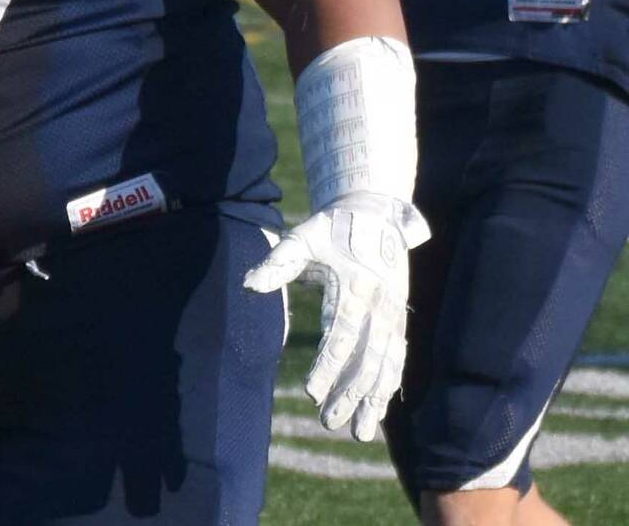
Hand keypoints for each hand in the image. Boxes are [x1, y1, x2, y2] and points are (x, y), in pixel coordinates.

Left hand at [244, 190, 427, 440]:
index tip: (311, 392)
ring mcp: (393, 315)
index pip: (340, 335)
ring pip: (386, 366)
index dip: (328, 365)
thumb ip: (278, 263)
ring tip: (359, 433)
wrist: (375, 215)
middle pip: (366, 359)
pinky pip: (398, 360)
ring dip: (373, 401)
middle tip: (328, 423)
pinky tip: (378, 411)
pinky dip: (389, 387)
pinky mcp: (399, 321)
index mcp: (354, 286)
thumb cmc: (331, 229)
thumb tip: (249, 284)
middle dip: (349, 395)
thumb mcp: (303, 238)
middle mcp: (380, 305)